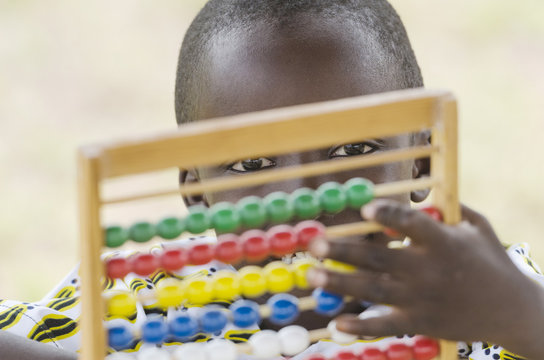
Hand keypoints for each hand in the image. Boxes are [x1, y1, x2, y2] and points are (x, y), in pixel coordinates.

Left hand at [307, 200, 543, 358]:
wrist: (512, 310)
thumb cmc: (492, 262)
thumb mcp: (477, 227)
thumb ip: (449, 208)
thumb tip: (418, 193)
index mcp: (442, 242)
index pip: (411, 224)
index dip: (387, 216)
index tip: (363, 209)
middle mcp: (428, 269)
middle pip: (379, 258)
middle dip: (345, 251)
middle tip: (315, 245)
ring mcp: (421, 298)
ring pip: (374, 289)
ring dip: (340, 282)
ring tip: (313, 275)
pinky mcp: (419, 322)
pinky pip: (386, 325)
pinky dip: (360, 325)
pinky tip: (336, 322)